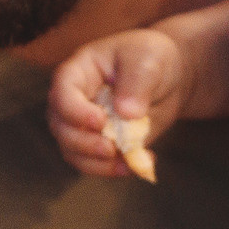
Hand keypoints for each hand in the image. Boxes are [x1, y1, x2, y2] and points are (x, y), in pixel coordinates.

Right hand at [48, 29, 188, 177]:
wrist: (166, 78)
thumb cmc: (150, 58)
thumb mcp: (148, 59)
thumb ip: (137, 82)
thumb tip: (126, 113)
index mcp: (77, 72)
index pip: (62, 93)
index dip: (75, 111)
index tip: (100, 121)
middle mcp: (73, 100)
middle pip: (61, 127)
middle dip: (84, 143)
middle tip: (112, 148)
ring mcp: (82, 125)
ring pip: (72, 151)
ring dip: (96, 164)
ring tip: (126, 164)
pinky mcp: (98, 143)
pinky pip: (93, 164)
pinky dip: (111, 170)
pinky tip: (135, 166)